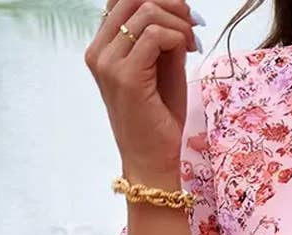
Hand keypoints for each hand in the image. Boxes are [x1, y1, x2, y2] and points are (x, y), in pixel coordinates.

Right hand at [86, 0, 202, 184]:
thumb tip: (178, 11)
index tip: (183, 16)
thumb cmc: (158, 122)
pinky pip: (156, 35)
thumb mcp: (161, 70)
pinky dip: (178, 36)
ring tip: (192, 42)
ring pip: (146, 11)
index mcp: (102, 49)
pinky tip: (188, 51)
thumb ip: (163, 39)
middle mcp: (99, 52)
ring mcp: (109, 64)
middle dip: (170, 3)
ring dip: (178, 22)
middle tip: (192, 23)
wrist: (152, 162)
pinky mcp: (126, 76)